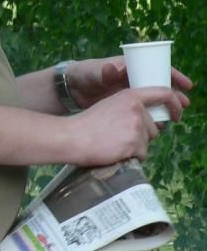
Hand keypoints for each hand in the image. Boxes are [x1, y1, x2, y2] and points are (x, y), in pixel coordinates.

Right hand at [66, 86, 182, 165]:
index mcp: (131, 95)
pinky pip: (141, 155)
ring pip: (148, 142)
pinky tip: (115, 151)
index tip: (177, 114)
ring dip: (136, 146)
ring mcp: (137, 127)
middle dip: (142, 135)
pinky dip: (131, 157)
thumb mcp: (110, 105)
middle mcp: (137, 109)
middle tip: (120, 137)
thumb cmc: (88, 123)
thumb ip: (130, 108)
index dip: (175, 104)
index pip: (164, 93)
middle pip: (154, 127)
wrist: (73, 137)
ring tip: (115, 143)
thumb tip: (148, 122)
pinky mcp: (134, 144)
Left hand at [67, 55, 191, 111]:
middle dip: (174, 96)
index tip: (187, 86)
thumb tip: (113, 68)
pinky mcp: (125, 106)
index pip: (158, 68)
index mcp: (130, 67)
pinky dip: (152, 117)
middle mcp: (133, 79)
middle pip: (160, 86)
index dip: (174, 75)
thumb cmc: (82, 74)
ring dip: (165, 108)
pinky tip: (157, 126)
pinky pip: (144, 111)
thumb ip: (103, 71)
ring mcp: (130, 93)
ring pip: (154, 101)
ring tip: (173, 119)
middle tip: (185, 107)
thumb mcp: (93, 72)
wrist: (71, 89)